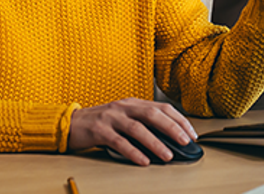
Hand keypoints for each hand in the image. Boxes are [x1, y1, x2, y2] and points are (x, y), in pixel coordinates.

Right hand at [67, 98, 197, 165]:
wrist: (72, 123)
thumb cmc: (102, 122)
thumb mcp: (124, 117)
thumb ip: (143, 123)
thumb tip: (169, 139)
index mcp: (133, 102)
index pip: (162, 107)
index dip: (178, 119)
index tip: (191, 133)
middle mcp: (124, 107)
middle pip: (152, 114)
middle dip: (172, 128)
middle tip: (185, 141)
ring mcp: (111, 117)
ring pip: (138, 128)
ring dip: (155, 142)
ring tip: (167, 155)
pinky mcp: (99, 130)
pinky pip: (119, 141)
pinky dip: (133, 151)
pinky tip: (143, 160)